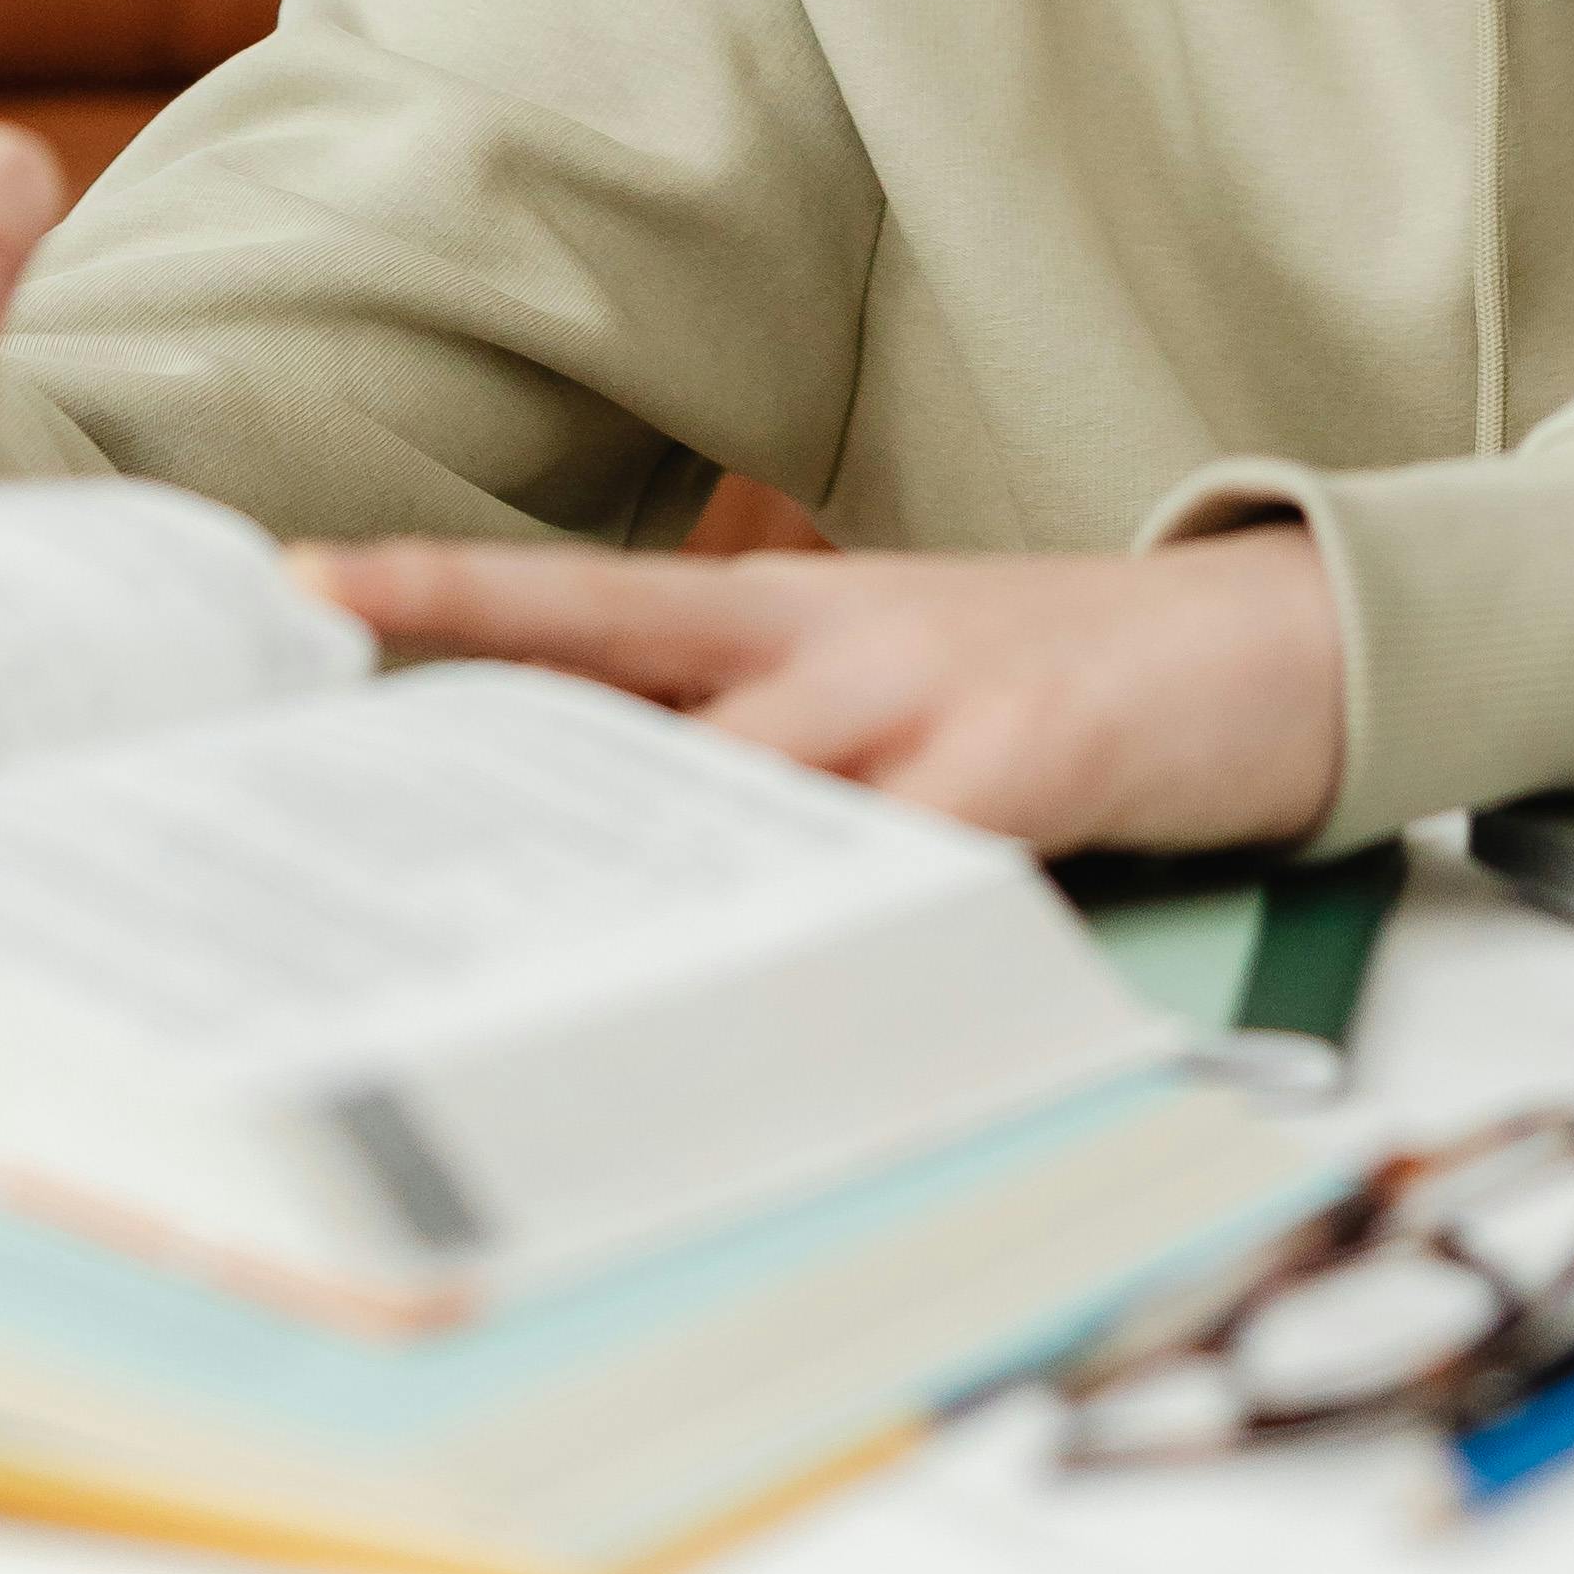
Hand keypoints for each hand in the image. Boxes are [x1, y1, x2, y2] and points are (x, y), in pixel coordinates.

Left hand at [294, 524, 1347, 858]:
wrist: (1275, 638)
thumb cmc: (1058, 693)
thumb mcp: (896, 700)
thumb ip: (768, 752)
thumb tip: (601, 853)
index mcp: (792, 615)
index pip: (581, 600)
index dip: (442, 593)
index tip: (297, 583)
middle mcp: (836, 632)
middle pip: (620, 648)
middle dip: (473, 675)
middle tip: (322, 694)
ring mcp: (933, 684)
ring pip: (739, 763)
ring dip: (625, 841)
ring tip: (487, 921)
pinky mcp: (1033, 750)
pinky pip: (908, 856)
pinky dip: (840, 924)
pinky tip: (775, 991)